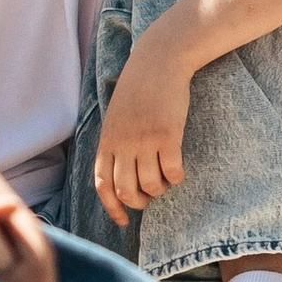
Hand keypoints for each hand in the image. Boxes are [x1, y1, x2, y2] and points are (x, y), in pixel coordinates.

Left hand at [94, 34, 192, 221]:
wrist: (159, 61)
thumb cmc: (139, 89)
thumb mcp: (116, 117)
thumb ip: (115, 144)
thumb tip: (121, 175)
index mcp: (107, 141)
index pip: (103, 185)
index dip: (112, 208)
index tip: (123, 221)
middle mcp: (123, 144)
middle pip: (126, 190)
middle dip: (139, 202)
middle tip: (150, 197)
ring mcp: (145, 141)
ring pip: (151, 185)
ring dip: (160, 190)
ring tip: (165, 181)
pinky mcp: (168, 136)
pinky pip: (173, 172)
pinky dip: (177, 178)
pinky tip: (179, 171)